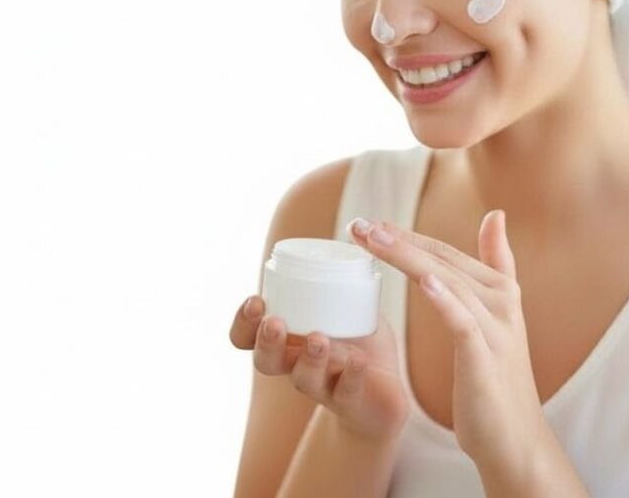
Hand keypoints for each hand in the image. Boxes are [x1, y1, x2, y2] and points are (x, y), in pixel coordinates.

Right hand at [228, 286, 408, 442]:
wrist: (385, 393)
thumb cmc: (359, 342)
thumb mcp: (349, 303)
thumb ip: (347, 274)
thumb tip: (360, 227)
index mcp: (286, 340)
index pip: (247, 336)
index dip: (243, 322)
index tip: (255, 300)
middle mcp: (295, 365)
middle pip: (264, 361)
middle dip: (266, 340)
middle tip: (275, 321)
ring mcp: (322, 386)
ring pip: (302, 379)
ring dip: (308, 358)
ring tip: (319, 338)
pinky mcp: (350, 402)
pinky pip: (345, 392)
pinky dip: (350, 375)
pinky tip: (358, 360)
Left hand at [349, 213, 546, 487]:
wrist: (515, 438)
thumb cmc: (498, 377)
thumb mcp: (498, 316)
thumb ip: (499, 263)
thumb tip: (496, 214)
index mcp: (500, 290)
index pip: (446, 252)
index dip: (409, 235)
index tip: (369, 222)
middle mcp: (501, 303)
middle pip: (443, 262)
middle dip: (399, 241)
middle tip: (359, 225)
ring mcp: (496, 330)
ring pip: (448, 283)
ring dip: (409, 258)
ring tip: (376, 240)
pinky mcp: (486, 359)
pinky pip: (463, 323)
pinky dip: (444, 299)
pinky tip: (422, 280)